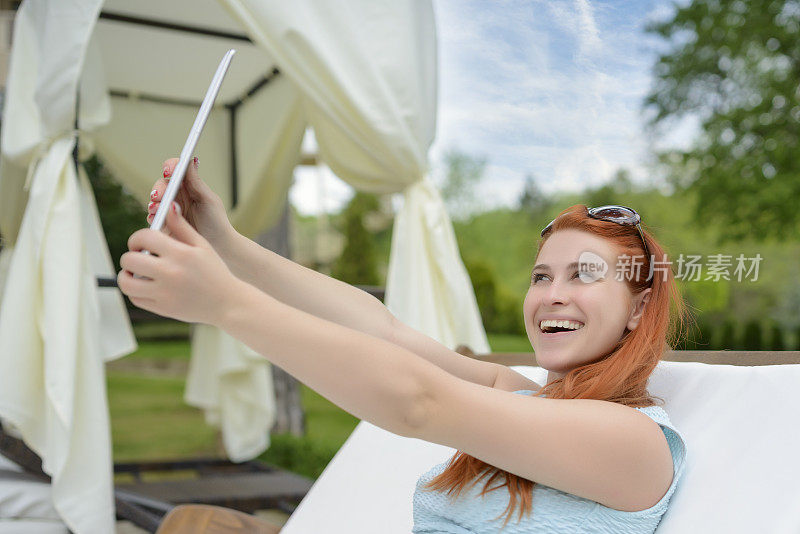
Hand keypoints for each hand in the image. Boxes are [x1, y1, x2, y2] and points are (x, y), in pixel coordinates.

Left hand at [120, 202, 240, 325]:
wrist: (228, 303)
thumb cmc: (215, 272)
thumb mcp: (203, 246)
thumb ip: (182, 226)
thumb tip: (169, 206)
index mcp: (180, 254)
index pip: (143, 238)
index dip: (136, 238)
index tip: (139, 243)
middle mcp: (170, 272)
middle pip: (130, 259)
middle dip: (130, 256)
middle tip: (137, 257)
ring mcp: (165, 292)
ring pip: (126, 282)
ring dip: (126, 275)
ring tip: (135, 273)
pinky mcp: (163, 308)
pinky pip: (135, 298)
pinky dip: (134, 291)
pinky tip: (144, 286)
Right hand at [147, 157, 232, 250]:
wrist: (218, 249)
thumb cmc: (217, 223)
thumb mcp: (208, 200)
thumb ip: (196, 182)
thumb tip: (191, 161)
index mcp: (189, 186)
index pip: (175, 170)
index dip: (170, 167)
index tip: (169, 171)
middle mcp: (177, 196)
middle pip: (161, 185)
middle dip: (159, 188)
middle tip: (161, 195)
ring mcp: (169, 210)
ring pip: (154, 201)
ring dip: (154, 203)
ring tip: (158, 208)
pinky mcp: (163, 225)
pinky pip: (152, 218)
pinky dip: (153, 216)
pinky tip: (156, 218)